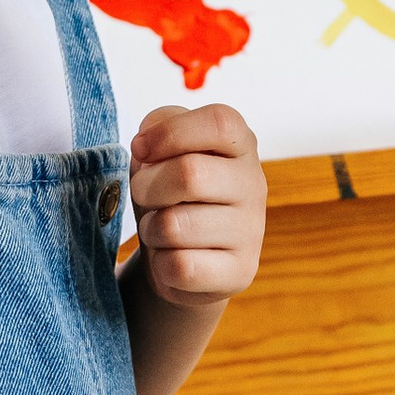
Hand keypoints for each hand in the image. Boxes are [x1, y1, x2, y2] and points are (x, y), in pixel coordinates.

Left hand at [129, 99, 264, 307]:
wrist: (182, 256)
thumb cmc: (170, 193)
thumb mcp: (163, 150)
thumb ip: (159, 127)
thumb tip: (146, 145)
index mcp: (240, 145)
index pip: (220, 123)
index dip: (171, 133)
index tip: (141, 149)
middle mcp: (254, 185)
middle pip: (190, 174)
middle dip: (147, 187)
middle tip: (143, 196)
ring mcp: (251, 231)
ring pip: (176, 226)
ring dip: (150, 229)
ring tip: (160, 230)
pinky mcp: (240, 272)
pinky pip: (181, 267)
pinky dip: (160, 264)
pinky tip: (171, 259)